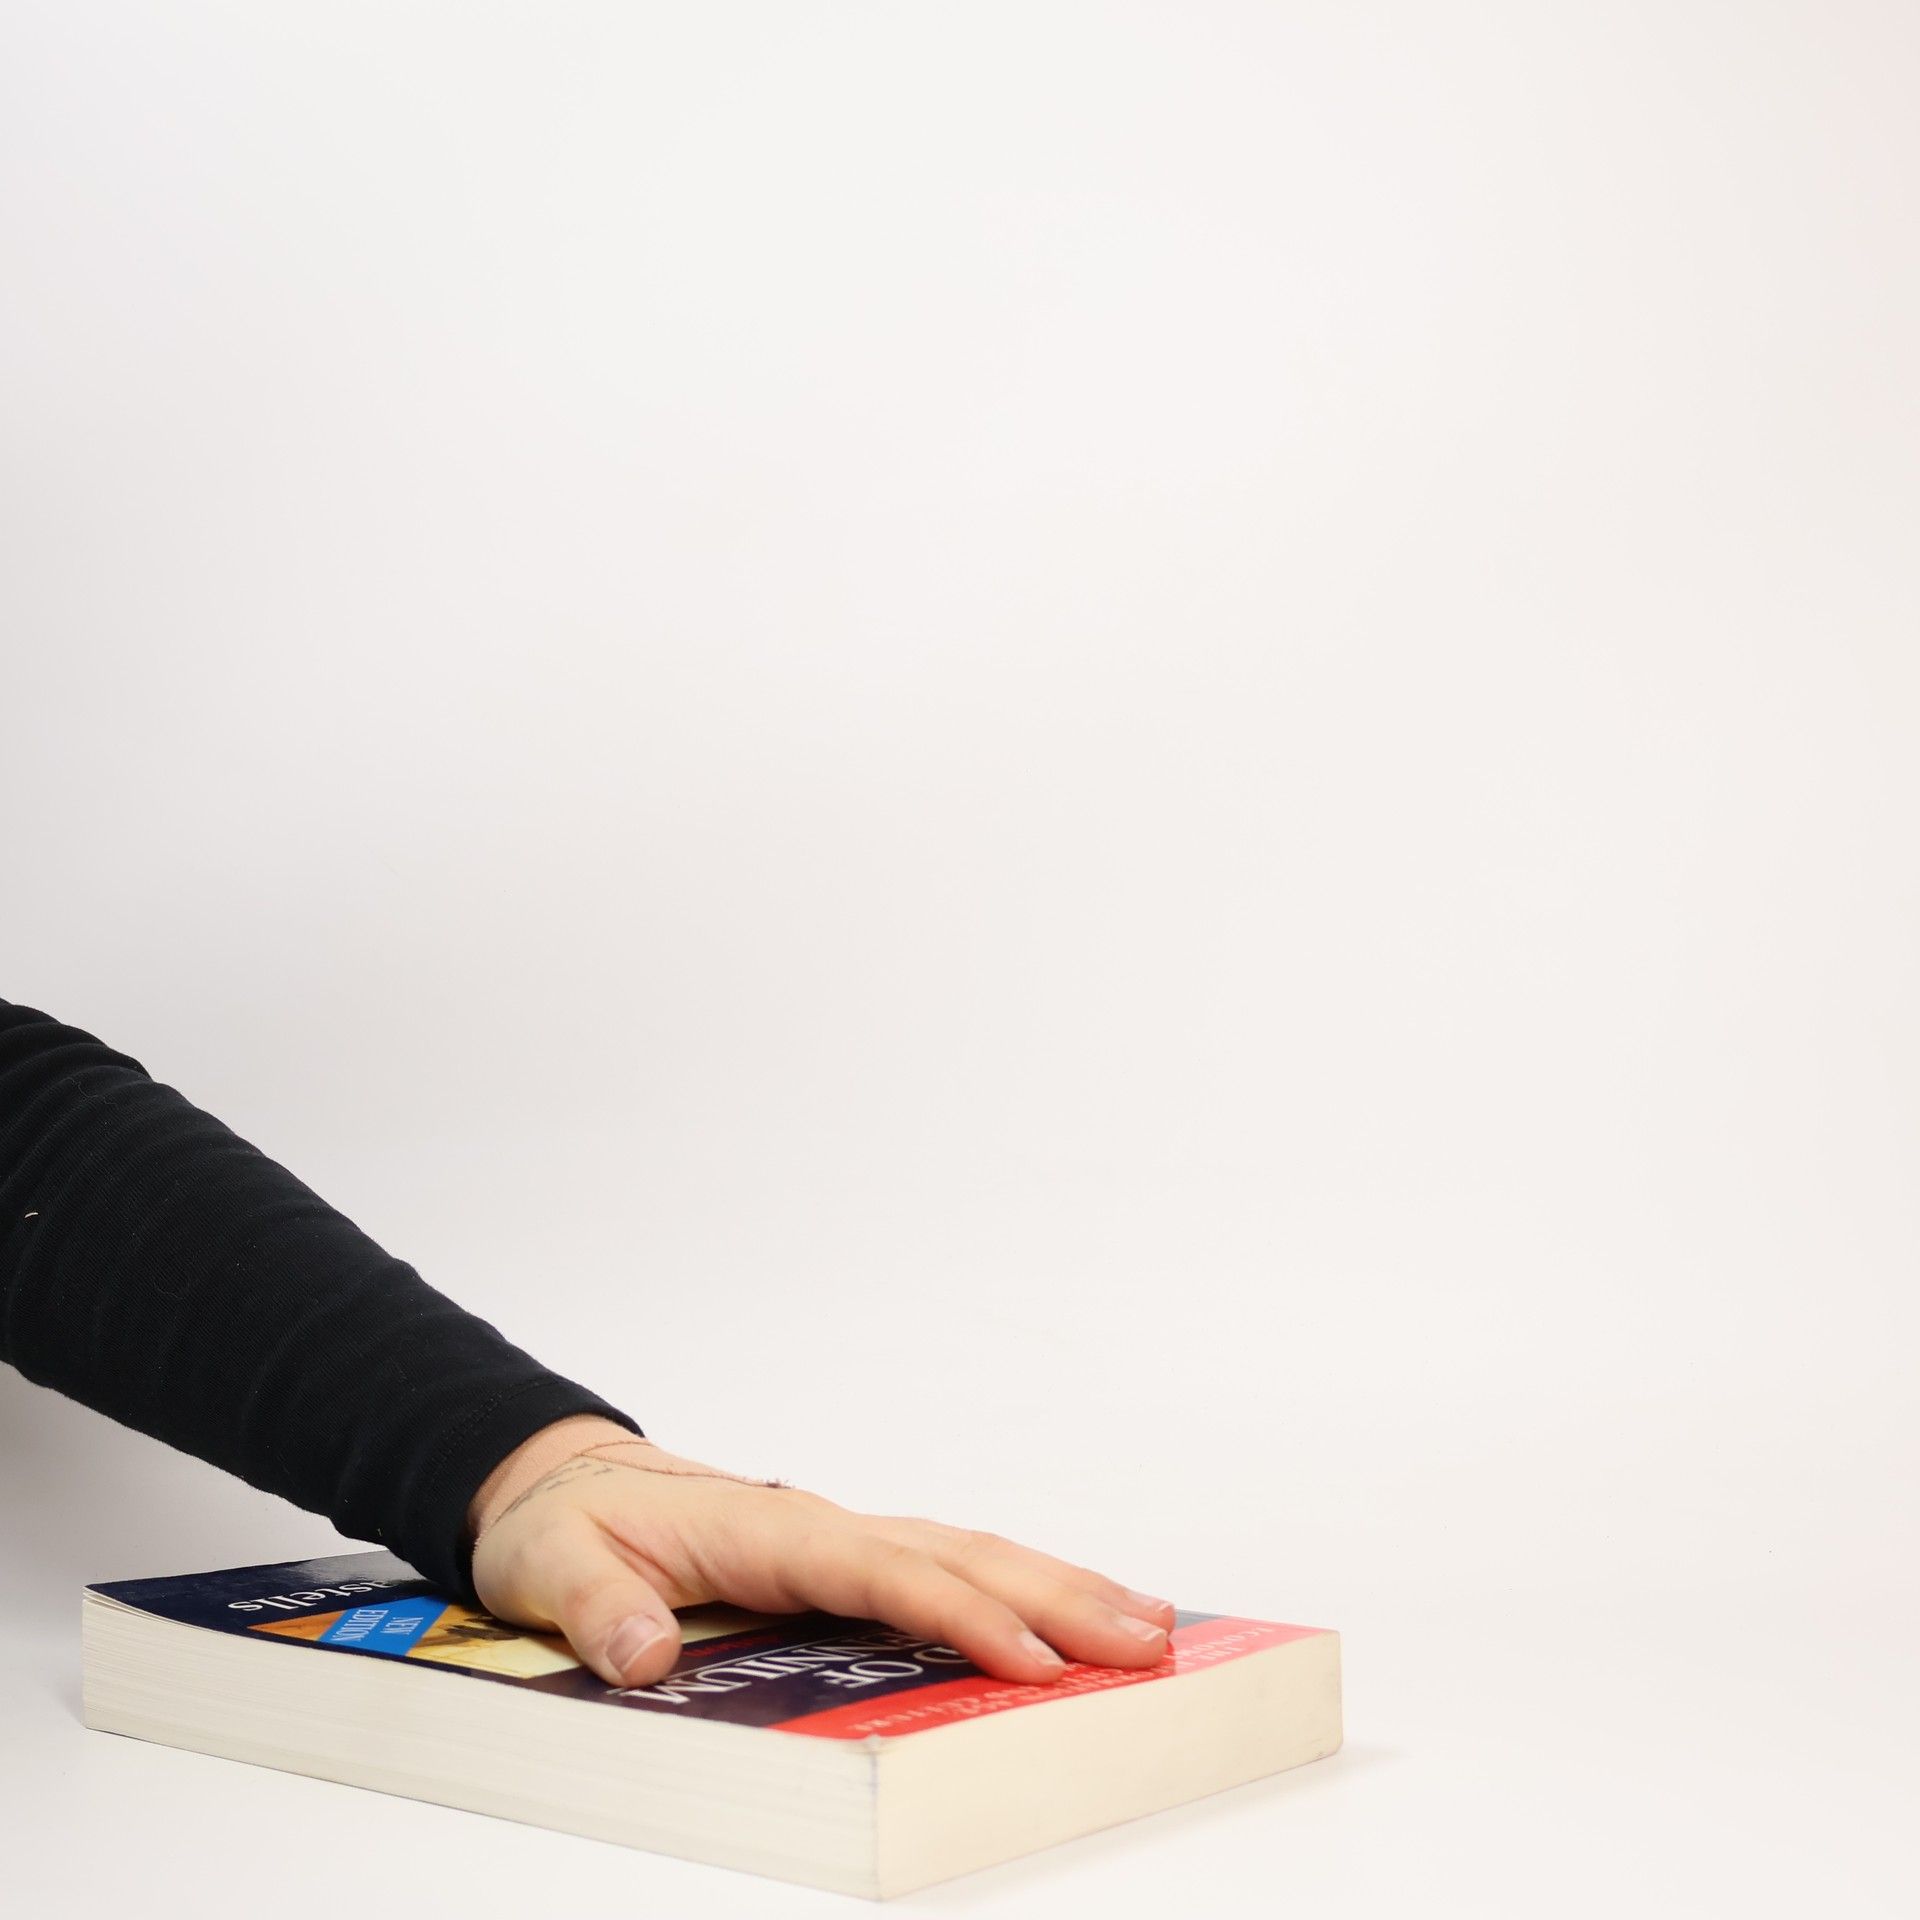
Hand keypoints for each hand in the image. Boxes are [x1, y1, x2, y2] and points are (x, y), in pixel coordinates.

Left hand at [466, 1416, 1177, 1689]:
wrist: (566, 1484)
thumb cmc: (565, 1525)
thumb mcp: (552, 1566)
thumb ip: (601, 1608)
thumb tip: (650, 1654)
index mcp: (767, 1530)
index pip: (883, 1573)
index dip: (962, 1617)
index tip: (1032, 1662)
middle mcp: (821, 1526)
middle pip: (960, 1554)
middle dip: (1058, 1596)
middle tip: (1150, 1637)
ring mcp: (840, 1538)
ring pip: (969, 1553)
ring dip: (1059, 1585)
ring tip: (1149, 1622)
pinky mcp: (843, 1559)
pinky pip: (946, 1568)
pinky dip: (1017, 1586)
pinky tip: (1064, 1616)